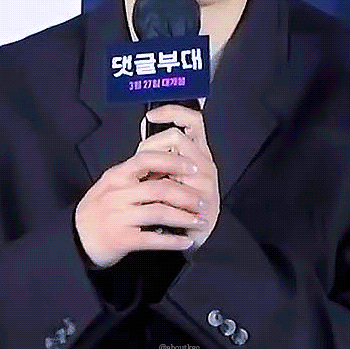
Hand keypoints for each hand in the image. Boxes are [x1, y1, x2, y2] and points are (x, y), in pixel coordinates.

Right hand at [74, 134, 205, 268]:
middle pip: (159, 189)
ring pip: (160, 213)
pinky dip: (173, 240)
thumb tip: (168, 165)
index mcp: (116, 176)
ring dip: (184, 217)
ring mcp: (119, 217)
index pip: (146, 160)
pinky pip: (153, 239)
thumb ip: (135, 176)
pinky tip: (186, 240)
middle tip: (202, 200)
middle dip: (186, 195)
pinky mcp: (121, 239)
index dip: (173, 162)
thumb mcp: (110, 185)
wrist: (75, 238)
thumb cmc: (98, 209)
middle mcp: (117, 194)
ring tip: (200, 220)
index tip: (192, 167)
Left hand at [138, 105, 220, 251]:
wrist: (193, 236)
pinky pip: (176, 190)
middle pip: (177, 138)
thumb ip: (162, 154)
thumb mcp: (171, 172)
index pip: (193, 120)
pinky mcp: (203, 201)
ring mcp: (206, 182)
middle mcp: (204, 162)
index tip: (151, 116)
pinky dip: (160, 193)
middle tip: (143, 163)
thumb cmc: (179, 203)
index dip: (173, 112)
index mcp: (198, 152)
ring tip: (149, 183)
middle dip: (152, 146)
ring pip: (174, 162)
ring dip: (155, 171)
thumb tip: (145, 132)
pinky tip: (152, 198)